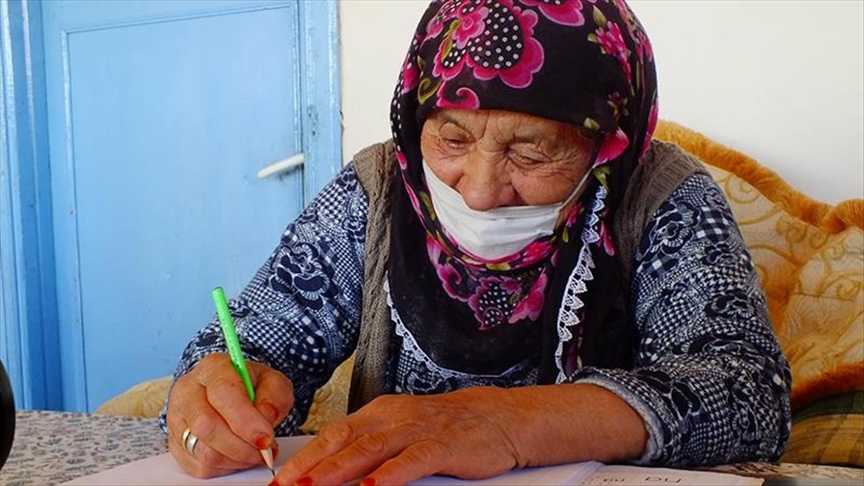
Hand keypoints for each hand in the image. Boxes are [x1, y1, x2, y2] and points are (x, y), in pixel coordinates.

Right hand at [166, 353, 293, 477]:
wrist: (231, 393)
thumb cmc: (252, 387)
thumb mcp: (272, 382)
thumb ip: (274, 396)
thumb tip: (265, 417)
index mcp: (213, 368)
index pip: (224, 394)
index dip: (246, 421)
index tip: (266, 439)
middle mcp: (188, 390)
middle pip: (207, 426)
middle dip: (242, 446)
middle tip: (265, 450)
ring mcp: (177, 418)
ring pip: (204, 452)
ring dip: (237, 459)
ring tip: (255, 452)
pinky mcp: (175, 444)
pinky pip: (200, 467)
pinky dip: (226, 467)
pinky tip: (239, 456)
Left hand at [274, 387, 522, 485]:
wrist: (497, 418)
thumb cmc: (445, 430)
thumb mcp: (402, 433)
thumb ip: (370, 449)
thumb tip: (332, 472)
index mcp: (379, 413)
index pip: (334, 435)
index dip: (305, 457)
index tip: (281, 478)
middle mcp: (393, 417)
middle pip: (344, 440)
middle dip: (311, 465)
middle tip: (286, 485)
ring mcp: (417, 430)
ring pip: (371, 448)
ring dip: (338, 469)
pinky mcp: (442, 445)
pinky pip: (412, 460)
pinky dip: (391, 474)